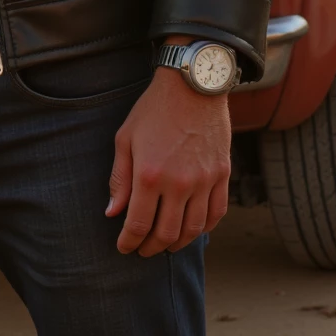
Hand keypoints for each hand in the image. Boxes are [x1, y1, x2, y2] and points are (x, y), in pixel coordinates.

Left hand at [105, 65, 230, 255]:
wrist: (193, 85)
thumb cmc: (154, 109)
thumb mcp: (126, 138)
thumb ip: (119, 178)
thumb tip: (112, 213)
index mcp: (149, 174)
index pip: (138, 224)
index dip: (129, 242)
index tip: (124, 248)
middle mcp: (179, 183)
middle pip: (166, 233)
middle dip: (151, 247)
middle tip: (143, 250)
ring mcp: (204, 180)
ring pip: (193, 229)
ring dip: (177, 243)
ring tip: (166, 244)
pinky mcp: (222, 174)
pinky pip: (216, 213)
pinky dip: (204, 228)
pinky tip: (192, 230)